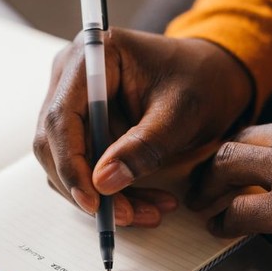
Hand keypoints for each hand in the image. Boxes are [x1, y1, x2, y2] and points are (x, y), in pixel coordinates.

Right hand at [33, 27, 252, 226]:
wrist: (215, 75)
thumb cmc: (202, 82)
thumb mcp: (181, 114)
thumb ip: (143, 147)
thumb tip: (102, 183)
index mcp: (94, 54)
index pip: (61, 117)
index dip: (71, 164)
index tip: (94, 201)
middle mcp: (73, 74)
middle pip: (56, 142)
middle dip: (87, 187)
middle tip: (126, 216)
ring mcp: (75, 98)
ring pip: (68, 160)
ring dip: (101, 195)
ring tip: (148, 212)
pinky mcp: (84, 122)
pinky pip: (84, 163)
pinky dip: (110, 189)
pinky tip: (144, 202)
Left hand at [189, 89, 271, 270]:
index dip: (259, 148)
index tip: (249, 163)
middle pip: (244, 136)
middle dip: (221, 159)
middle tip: (209, 177)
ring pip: (226, 164)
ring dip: (207, 184)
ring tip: (201, 200)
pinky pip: (237, 209)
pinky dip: (222, 219)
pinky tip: (221, 227)